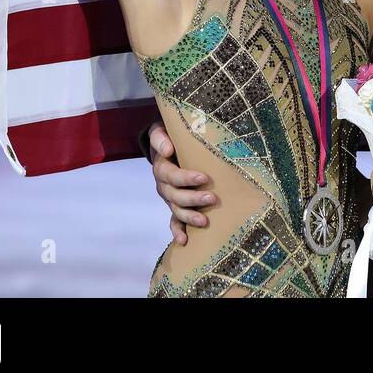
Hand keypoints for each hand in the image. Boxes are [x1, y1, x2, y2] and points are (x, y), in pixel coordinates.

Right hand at [148, 121, 215, 245]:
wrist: (167, 145)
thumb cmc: (169, 137)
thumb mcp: (161, 131)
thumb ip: (161, 137)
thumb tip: (169, 149)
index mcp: (161, 168)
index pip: (172, 175)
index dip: (186, 178)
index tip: (204, 178)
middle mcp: (163, 186)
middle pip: (176, 196)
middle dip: (193, 199)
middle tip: (212, 199)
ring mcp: (169, 198)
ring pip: (177, 210)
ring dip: (190, 217)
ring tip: (205, 221)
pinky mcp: (174, 205)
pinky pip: (174, 220)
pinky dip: (178, 231)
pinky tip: (184, 241)